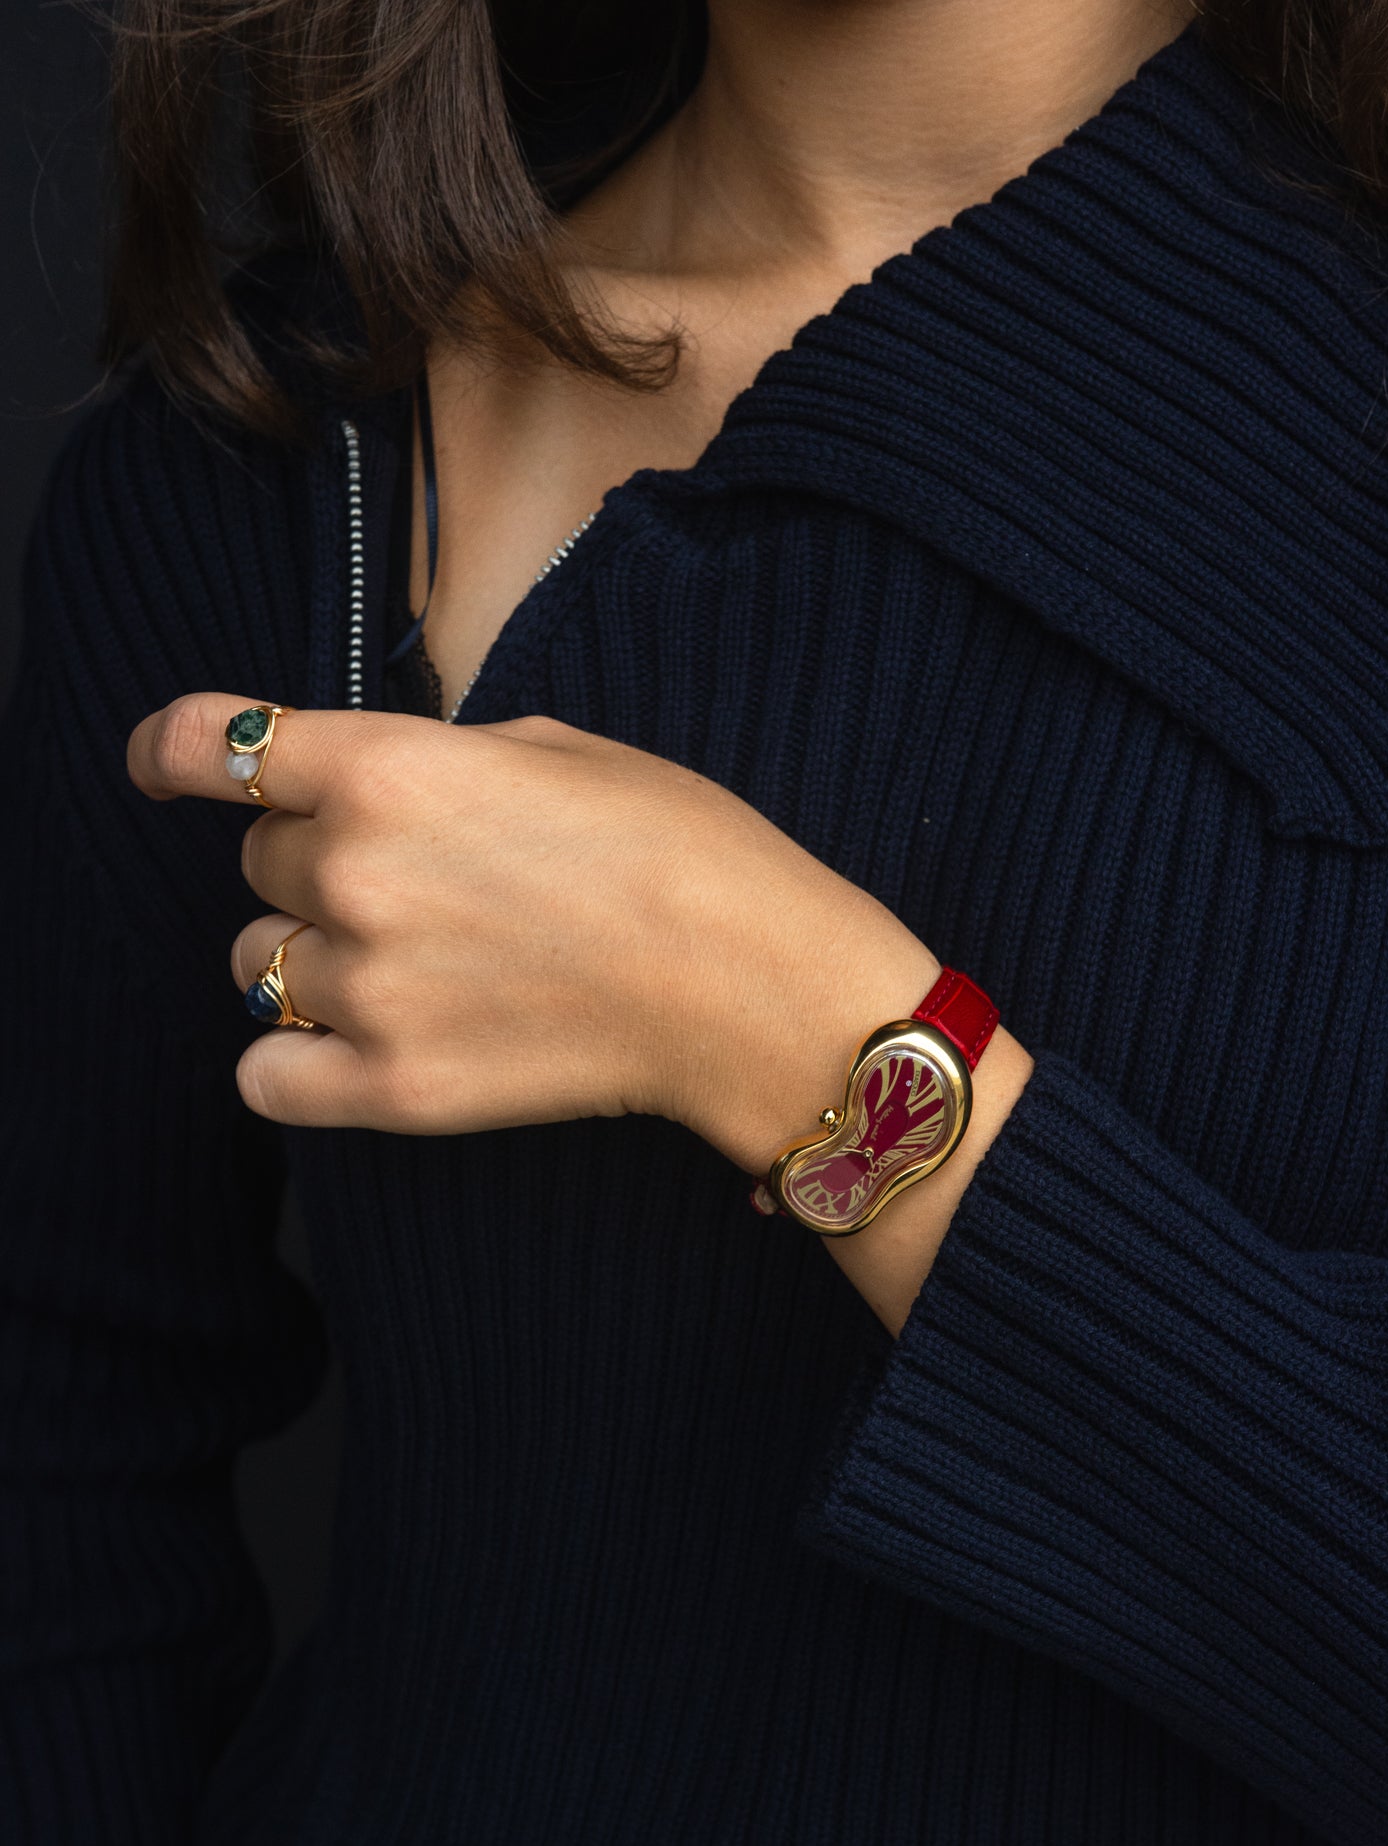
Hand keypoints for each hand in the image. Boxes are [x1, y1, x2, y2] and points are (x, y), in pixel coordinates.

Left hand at [126, 694, 943, 1170]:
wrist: (750, 984)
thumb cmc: (679, 850)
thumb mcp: (550, 747)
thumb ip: (429, 758)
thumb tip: (371, 785)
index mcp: (385, 765)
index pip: (213, 747)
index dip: (175, 751)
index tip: (165, 764)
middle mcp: (352, 873)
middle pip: (259, 863)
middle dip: (317, 862)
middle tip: (421, 883)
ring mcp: (367, 988)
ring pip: (262, 965)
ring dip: (318, 957)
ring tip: (415, 966)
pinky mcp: (392, 1086)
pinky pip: (266, 1072)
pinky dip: (298, 1057)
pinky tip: (357, 1041)